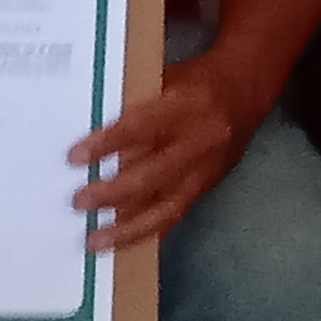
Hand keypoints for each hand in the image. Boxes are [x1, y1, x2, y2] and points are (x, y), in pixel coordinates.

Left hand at [67, 52, 247, 251]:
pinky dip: (147, 229)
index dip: (107, 144)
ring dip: (127, 226)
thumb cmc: (195, 80)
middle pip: (152, 175)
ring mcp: (206, 169)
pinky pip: (175, 214)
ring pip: (165, 206)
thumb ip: (134, 105)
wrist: (246, 89)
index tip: (75, 157)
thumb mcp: (164, 79)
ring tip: (95, 240)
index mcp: (186, 105)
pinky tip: (122, 241)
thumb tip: (89, 133)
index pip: (140, 128)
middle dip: (112, 193)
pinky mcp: (207, 186)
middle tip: (79, 202)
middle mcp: (199, 141)